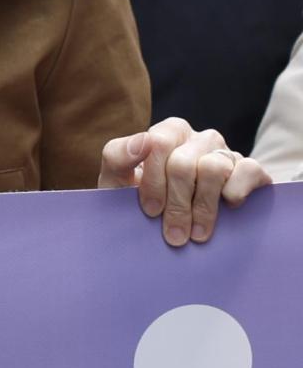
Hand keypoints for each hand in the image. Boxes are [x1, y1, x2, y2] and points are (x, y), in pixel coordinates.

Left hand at [98, 117, 272, 245]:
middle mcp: (198, 138)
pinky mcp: (250, 168)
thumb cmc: (142, 197)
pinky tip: (228, 208)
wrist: (174, 221)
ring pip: (214, 168)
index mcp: (168, 132)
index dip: (153, 182)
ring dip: (203, 207)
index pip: (158, 144)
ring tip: (197, 234)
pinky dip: (237, 190)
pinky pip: (248, 170)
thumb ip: (118, 156)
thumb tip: (143, 140)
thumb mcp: (119, 180)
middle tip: (173, 235)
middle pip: (184, 164)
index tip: (150, 211)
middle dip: (176, 204)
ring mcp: (226, 152)